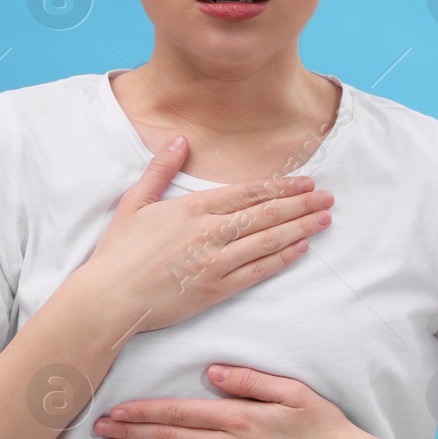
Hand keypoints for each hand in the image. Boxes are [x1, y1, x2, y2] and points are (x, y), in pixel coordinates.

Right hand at [77, 136, 335, 334]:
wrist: (109, 298)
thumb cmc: (118, 252)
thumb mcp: (135, 202)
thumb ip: (161, 170)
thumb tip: (180, 140)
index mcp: (192, 208)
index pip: (247, 193)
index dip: (280, 186)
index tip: (304, 182)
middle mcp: (209, 233)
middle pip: (265, 214)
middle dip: (300, 204)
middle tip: (327, 197)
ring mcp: (215, 262)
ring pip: (268, 241)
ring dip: (300, 228)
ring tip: (325, 219)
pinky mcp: (216, 289)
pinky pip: (258, 271)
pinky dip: (282, 258)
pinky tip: (301, 248)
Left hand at [91, 364, 368, 438]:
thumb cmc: (322, 425)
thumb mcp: (291, 390)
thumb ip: (248, 379)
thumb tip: (209, 373)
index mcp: (240, 417)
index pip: (178, 413)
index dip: (143, 411)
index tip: (115, 409)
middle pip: (169, 438)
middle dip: (130, 432)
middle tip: (98, 429)